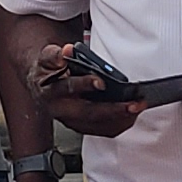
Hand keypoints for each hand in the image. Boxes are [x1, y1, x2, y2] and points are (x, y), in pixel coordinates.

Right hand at [26, 44, 143, 141]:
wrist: (43, 86)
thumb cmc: (49, 71)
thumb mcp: (46, 58)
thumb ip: (54, 55)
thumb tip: (67, 51)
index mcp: (51, 92)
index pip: (68, 89)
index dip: (84, 85)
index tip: (101, 82)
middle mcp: (62, 111)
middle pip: (89, 114)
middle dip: (113, 110)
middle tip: (133, 103)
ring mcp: (73, 122)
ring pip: (99, 125)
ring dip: (121, 118)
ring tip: (138, 106)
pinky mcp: (83, 127)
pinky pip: (104, 130)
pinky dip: (120, 123)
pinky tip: (132, 114)